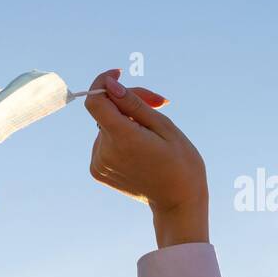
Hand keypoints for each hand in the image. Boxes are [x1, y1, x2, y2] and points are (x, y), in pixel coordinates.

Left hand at [84, 69, 209, 247]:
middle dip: (128, 102)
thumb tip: (110, 85)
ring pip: (105, 125)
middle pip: (106, 110)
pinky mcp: (98, 171)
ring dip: (125, 120)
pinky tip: (141, 146)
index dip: (103, 83)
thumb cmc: (180, 162)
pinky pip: (104, 142)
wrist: (178, 202)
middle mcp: (105, 151)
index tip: (119, 74)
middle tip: (159, 103)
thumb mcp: (165, 127)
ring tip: (153, 131)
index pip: (96, 101)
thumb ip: (134, 104)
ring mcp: (99, 163)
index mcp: (123, 138)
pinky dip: (120, 137)